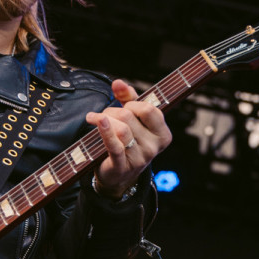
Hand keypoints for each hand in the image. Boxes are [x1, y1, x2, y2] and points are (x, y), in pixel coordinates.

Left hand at [85, 79, 170, 198]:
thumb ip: (128, 98)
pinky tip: (96, 121)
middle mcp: (154, 148)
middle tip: (105, 116)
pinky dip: (105, 131)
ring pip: (121, 129)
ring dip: (104, 119)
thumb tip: (118, 83)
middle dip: (112, 111)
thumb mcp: (133, 119)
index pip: (149, 110)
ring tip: (95, 120)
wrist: (117, 175)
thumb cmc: (127, 141)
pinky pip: (114, 145)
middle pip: (129, 116)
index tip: (124, 108)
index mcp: (163, 135)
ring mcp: (139, 158)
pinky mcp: (122, 166)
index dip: (132, 104)